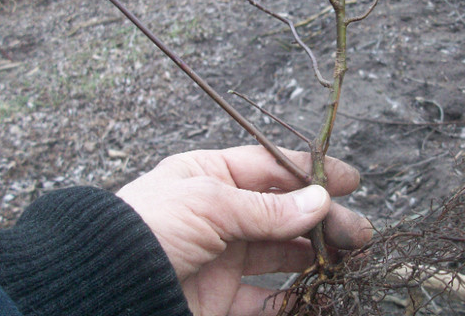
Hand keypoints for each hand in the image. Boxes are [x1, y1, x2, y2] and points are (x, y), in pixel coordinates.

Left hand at [116, 145, 370, 315]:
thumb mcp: (209, 204)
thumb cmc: (149, 229)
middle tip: (360, 233)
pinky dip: (293, 296)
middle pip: (283, 211)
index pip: (270, 167)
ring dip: (314, 254)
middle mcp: (218, 213)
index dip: (310, 172)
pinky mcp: (219, 298)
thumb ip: (266, 207)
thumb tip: (319, 200)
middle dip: (322, 218)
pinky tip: (318, 292)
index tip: (350, 180)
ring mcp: (221, 256)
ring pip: (280, 252)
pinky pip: (265, 297)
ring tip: (349, 260)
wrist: (104, 289)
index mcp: (209, 176)